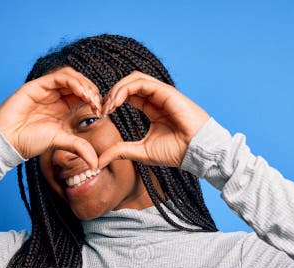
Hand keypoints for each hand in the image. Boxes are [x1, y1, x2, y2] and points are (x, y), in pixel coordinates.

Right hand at [0, 66, 103, 168]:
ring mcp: (46, 90)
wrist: (8, 140)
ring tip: (91, 98)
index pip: (83, 96)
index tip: (102, 111)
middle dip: (92, 91)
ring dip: (84, 84)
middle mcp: (55, 97)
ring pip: (71, 76)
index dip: (95, 100)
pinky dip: (73, 81)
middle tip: (98, 104)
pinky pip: (59, 76)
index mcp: (62, 108)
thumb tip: (96, 163)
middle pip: (79, 83)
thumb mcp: (61, 142)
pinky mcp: (37, 85)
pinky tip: (81, 92)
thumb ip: (79, 147)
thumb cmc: (29, 141)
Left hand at [96, 71, 210, 168]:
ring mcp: (162, 93)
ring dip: (117, 89)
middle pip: (129, 84)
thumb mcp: (140, 152)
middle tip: (101, 108)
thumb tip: (98, 161)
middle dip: (111, 93)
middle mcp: (157, 98)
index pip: (128, 95)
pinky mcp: (166, 92)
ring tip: (108, 105)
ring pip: (134, 78)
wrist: (195, 153)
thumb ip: (120, 151)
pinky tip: (117, 102)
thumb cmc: (175, 152)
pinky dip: (126, 88)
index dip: (112, 101)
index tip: (102, 114)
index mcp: (152, 108)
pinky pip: (142, 82)